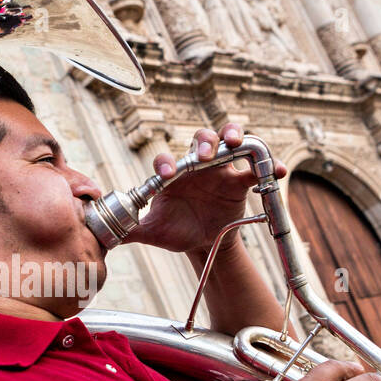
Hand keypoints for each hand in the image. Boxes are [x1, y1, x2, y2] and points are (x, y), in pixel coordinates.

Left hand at [121, 122, 286, 255]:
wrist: (204, 244)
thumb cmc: (178, 231)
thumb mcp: (154, 232)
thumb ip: (130, 229)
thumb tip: (103, 232)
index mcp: (173, 175)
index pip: (167, 160)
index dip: (166, 163)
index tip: (167, 176)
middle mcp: (196, 165)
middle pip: (199, 139)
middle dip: (201, 142)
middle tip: (203, 156)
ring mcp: (220, 169)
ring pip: (227, 140)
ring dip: (231, 136)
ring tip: (233, 143)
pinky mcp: (241, 180)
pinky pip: (257, 166)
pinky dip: (269, 164)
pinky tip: (278, 170)